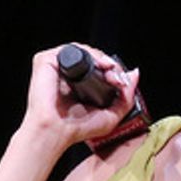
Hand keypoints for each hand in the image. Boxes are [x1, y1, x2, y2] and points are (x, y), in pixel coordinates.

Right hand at [21, 44, 138, 153]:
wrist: (57, 131)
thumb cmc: (78, 128)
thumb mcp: (112, 115)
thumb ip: (126, 96)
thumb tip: (134, 73)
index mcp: (82, 84)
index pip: (101, 68)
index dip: (114, 71)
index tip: (122, 82)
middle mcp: (70, 74)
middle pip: (94, 57)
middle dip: (110, 65)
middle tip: (117, 79)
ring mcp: (57, 66)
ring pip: (83, 50)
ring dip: (101, 58)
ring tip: (109, 72)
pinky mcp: (46, 61)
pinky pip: (69, 49)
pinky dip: (86, 53)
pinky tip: (97, 65)